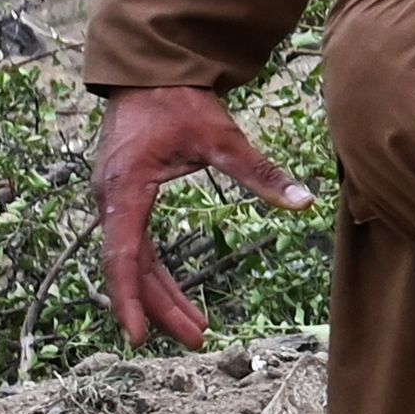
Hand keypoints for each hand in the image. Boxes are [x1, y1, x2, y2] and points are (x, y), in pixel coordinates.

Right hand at [93, 86, 313, 347]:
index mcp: (126, 188)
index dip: (131, 299)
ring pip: (133, 261)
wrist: (149, 72)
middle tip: (196, 340)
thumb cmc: (180, 102)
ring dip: (161, 296)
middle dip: (160, 307)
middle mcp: (110, 199)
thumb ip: (260, 173)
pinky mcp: (124, 200)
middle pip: (130, 268)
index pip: (124, 256)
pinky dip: (155, 275)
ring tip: (196, 330)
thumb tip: (304, 202)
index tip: (138, 336)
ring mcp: (114, 201)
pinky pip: (135, 247)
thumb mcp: (222, 137)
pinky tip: (177, 298)